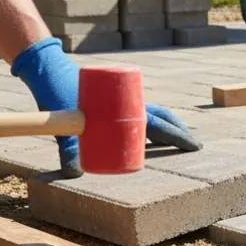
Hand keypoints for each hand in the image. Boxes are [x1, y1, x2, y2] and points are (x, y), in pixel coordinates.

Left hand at [9, 38, 201, 176]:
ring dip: (167, 123)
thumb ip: (68, 150)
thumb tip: (72, 174)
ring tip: (176, 136)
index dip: (178, 137)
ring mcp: (123, 99)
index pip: (160, 126)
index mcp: (126, 110)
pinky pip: (138, 109)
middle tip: (193, 144)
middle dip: (179, 131)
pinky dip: (150, 117)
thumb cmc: (59, 95)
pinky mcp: (113, 98)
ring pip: (154, 111)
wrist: (51, 71)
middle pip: (164, 117)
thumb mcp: (65, 124)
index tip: (194, 146)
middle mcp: (129, 103)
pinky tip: (150, 125)